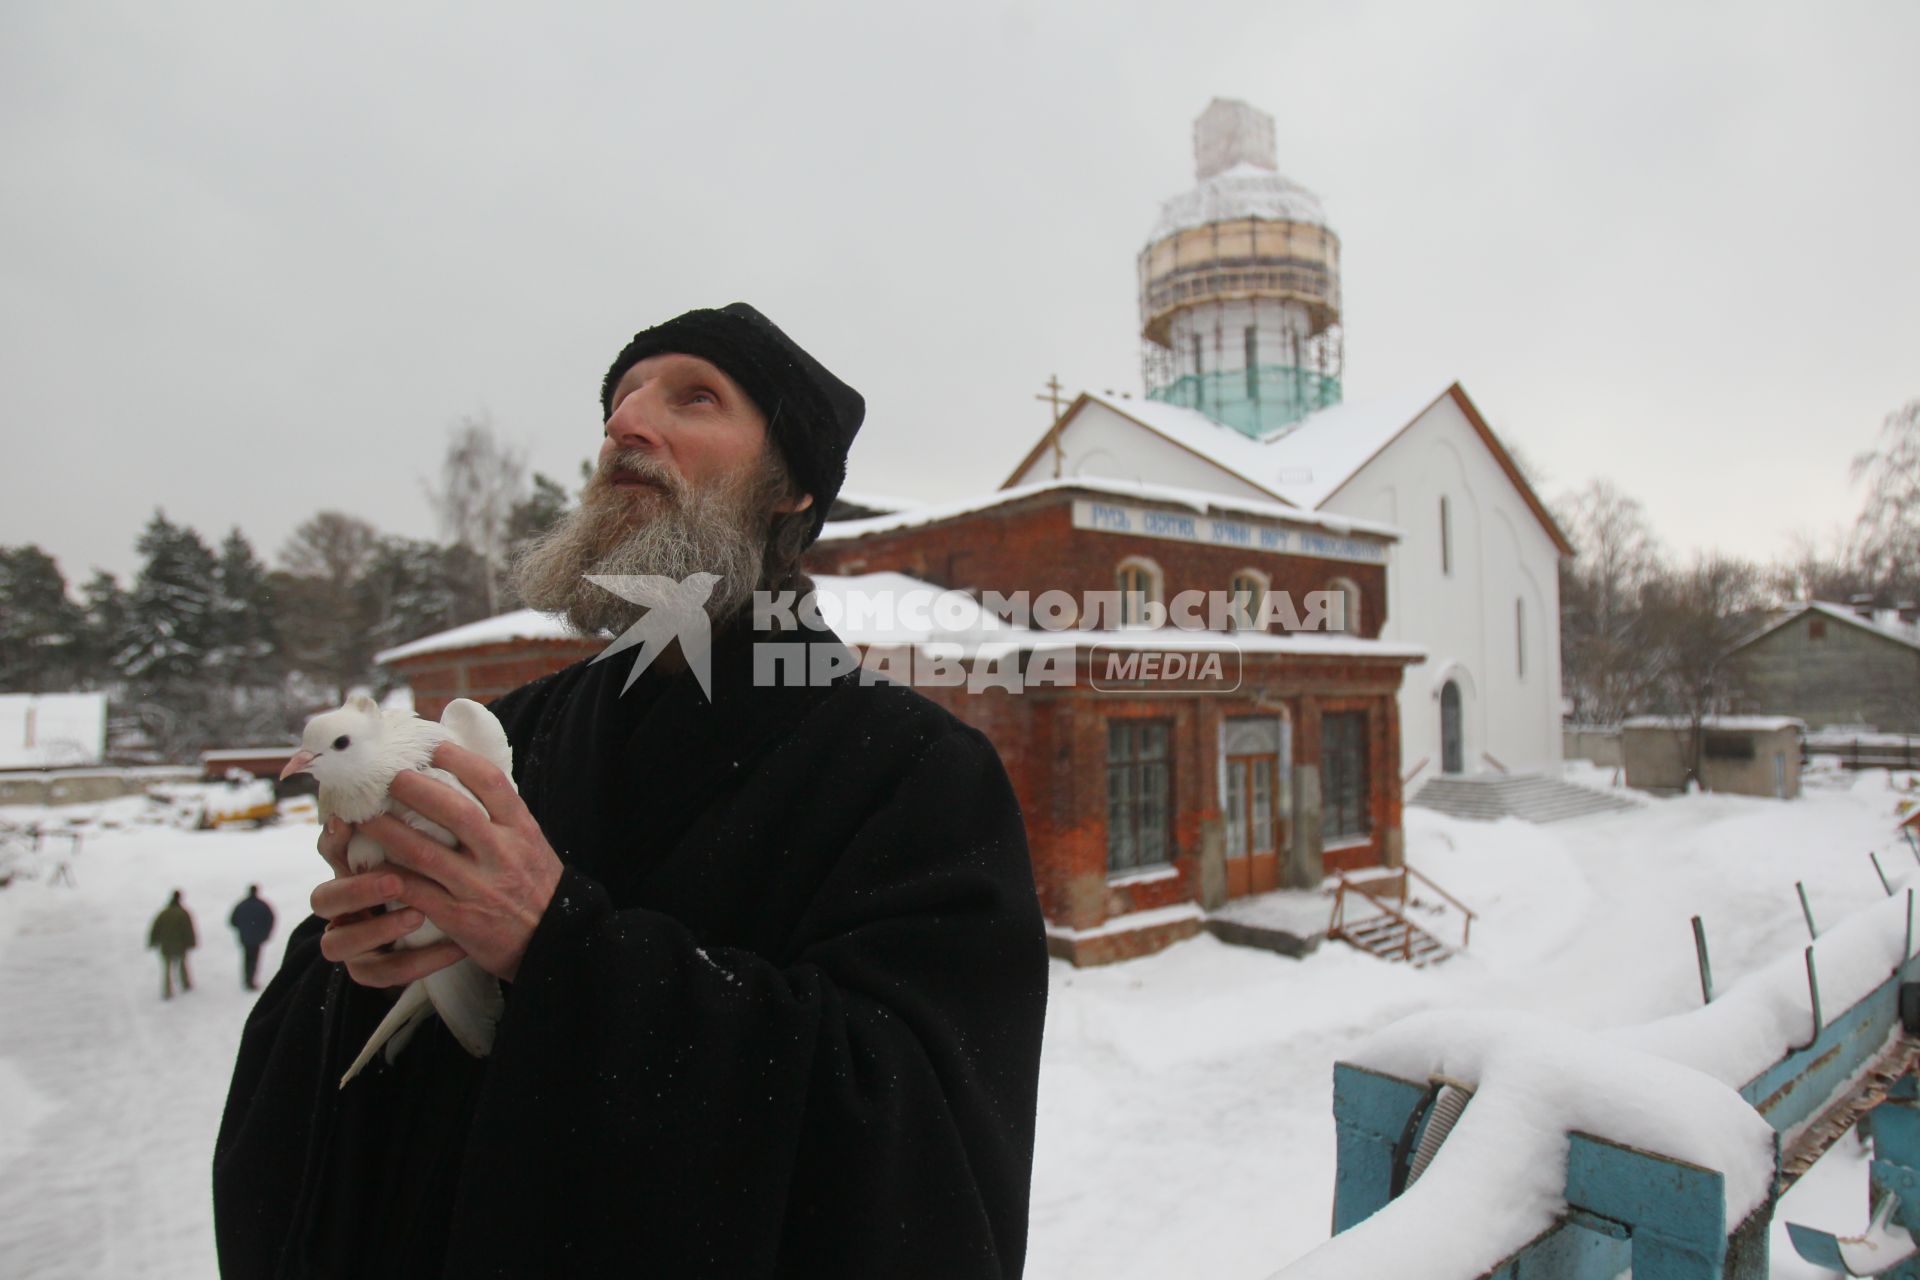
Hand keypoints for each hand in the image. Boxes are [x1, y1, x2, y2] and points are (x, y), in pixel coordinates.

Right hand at [312, 817, 465, 987]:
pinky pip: (383, 974)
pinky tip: (456, 948)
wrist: (449, 932)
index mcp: (350, 870)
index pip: (329, 852)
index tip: (348, 823)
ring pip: (336, 944)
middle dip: (356, 889)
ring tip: (418, 915)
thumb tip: (430, 775)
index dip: (333, 840)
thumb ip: (417, 823)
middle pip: (322, 900)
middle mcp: (341, 906)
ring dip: (378, 929)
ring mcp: (350, 941)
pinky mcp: (370, 970)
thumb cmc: (434, 876)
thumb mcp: (427, 848)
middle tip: (395, 881)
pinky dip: (420, 961)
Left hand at [360, 741, 562, 982]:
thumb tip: (466, 775)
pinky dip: (388, 878)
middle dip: (416, 789)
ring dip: (388, 831)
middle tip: (387, 776)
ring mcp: (479, 886)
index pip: (491, 783)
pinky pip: (415, 892)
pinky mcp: (459, 917)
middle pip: (455, 811)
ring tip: (363, 816)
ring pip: (424, 852)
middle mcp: (501, 854)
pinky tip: (366, 866)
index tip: (432, 747)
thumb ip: (502, 814)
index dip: (460, 760)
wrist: (553, 941)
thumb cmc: (536, 886)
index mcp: (521, 830)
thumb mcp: (531, 842)